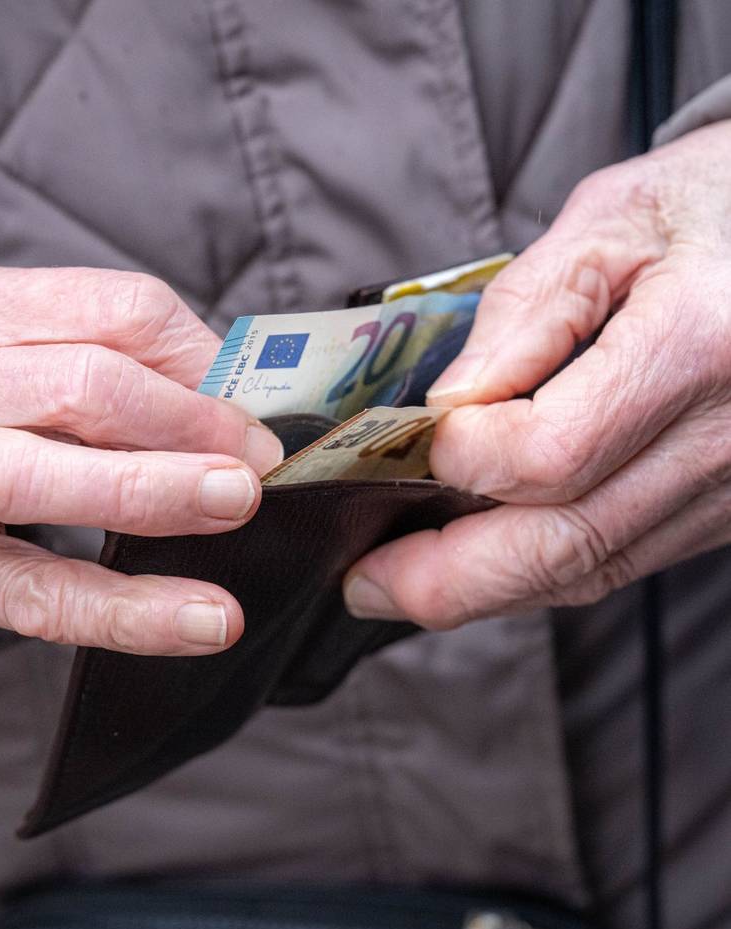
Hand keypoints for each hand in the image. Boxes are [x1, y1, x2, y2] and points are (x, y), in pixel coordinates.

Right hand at [0, 265, 282, 652]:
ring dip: (160, 488)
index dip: (200, 362)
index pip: (111, 310)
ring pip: (47, 472)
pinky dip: (129, 608)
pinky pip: (35, 591)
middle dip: (193, 422)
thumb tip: (226, 401)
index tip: (249, 408)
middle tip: (259, 462)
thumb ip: (89, 362)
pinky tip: (202, 619)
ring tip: (238, 504)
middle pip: (86, 383)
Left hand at [344, 121, 730, 627]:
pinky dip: (533, 572)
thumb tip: (447, 407)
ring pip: (587, 571)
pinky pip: (614, 561)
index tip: (420, 438)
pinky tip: (475, 564)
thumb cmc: (710, 209)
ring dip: (481, 590)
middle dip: (444, 579)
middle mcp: (725, 442)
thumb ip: (521, 313)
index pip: (548, 455)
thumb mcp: (610, 220)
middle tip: (362, 581)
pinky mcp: (720, 509)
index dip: (465, 459)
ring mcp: (730, 489)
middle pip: (564, 548)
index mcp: (696, 348)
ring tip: (396, 585)